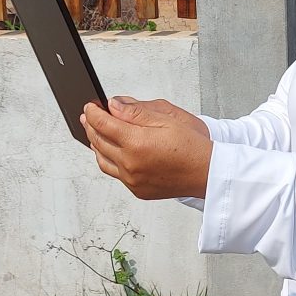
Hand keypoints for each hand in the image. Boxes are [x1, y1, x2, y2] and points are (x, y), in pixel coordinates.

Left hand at [81, 96, 211, 199]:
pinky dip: (109, 161)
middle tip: (88, 117)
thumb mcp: (166, 118)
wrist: (207, 172)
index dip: (93, 113)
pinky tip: (112, 152)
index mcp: (136, 143)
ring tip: (95, 134)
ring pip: (102, 160)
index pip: (103, 124)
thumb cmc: (192, 145)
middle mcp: (130, 164)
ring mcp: (132, 180)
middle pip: (99, 142)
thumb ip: (136, 112)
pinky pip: (115, 174)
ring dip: (96, 145)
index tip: (89, 107)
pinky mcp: (137, 190)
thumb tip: (114, 105)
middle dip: (91, 127)